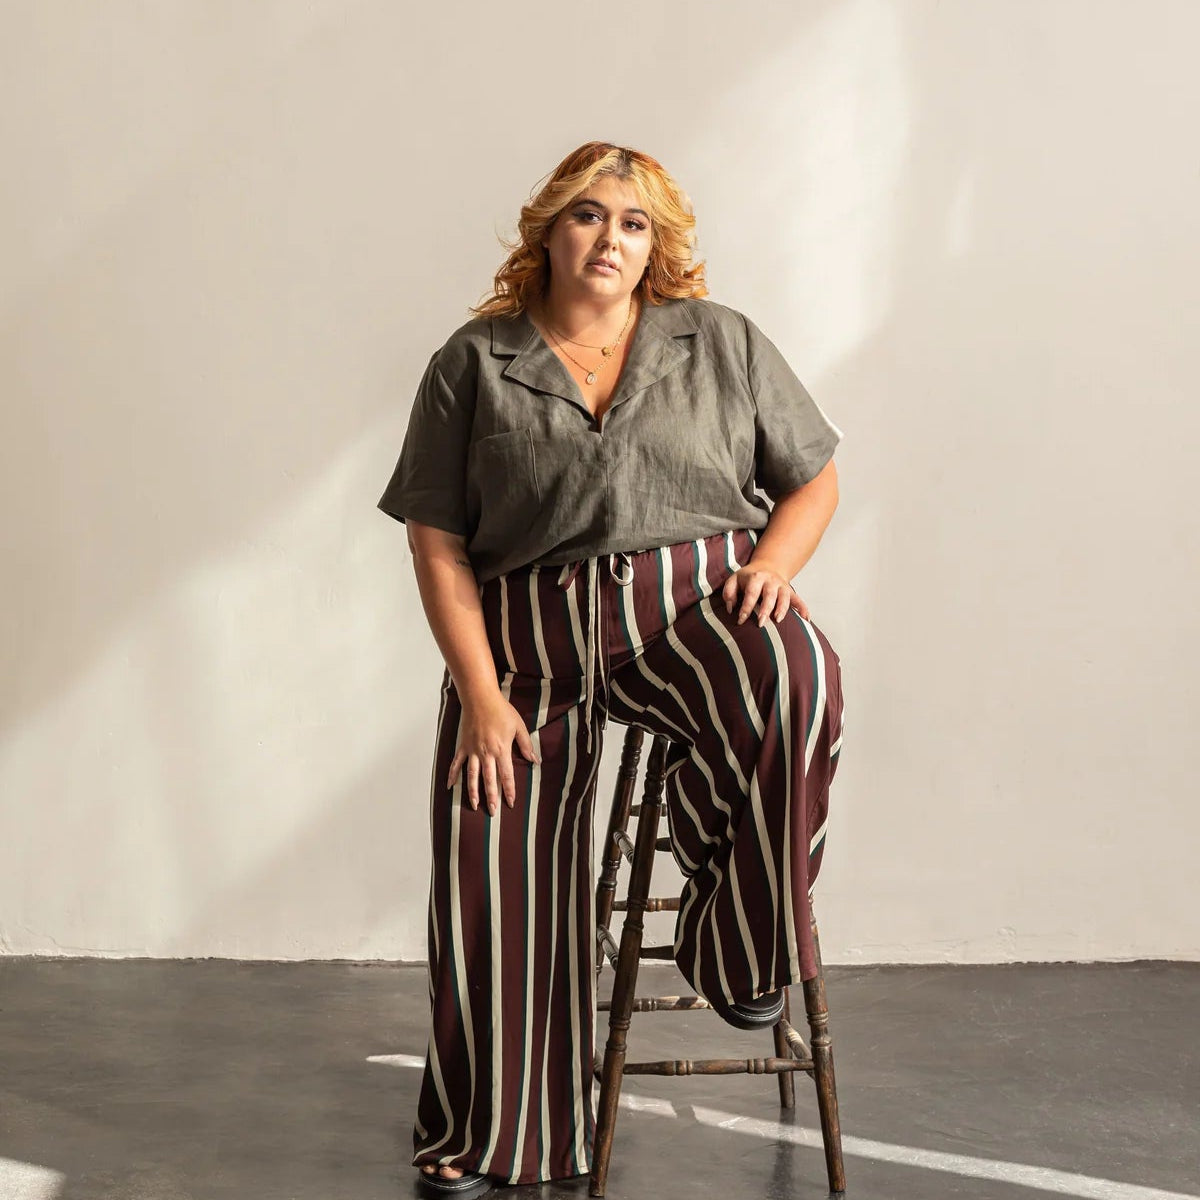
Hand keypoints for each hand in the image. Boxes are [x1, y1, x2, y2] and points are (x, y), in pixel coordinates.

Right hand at [447, 691, 540, 815]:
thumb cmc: (501, 710)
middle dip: (491, 798)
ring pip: (472, 776)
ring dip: (473, 792)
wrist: (480, 698)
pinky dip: (452, 775)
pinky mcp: (463, 746)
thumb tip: (535, 760)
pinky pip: (456, 763)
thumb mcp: (519, 726)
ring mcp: (472, 751)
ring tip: (474, 806)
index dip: (509, 791)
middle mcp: (486, 753)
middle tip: (493, 812)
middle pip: (489, 780)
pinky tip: (450, 787)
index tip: (510, 803)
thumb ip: (526, 744)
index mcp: (501, 750)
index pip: (506, 776)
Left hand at [721, 561, 810, 626]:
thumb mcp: (734, 580)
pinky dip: (803, 608)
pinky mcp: (790, 591)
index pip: (751, 593)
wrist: (767, 566)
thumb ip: (729, 593)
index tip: (740, 620)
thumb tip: (730, 609)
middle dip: (765, 609)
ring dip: (782, 609)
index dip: (746, 607)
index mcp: (756, 577)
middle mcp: (770, 581)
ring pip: (784, 597)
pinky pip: (798, 599)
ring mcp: (782, 585)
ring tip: (778, 620)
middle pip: (769, 595)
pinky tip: (806, 619)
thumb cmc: (747, 578)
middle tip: (761, 623)